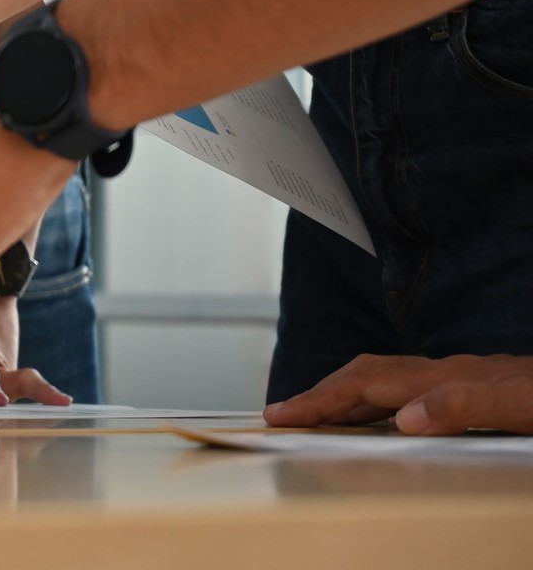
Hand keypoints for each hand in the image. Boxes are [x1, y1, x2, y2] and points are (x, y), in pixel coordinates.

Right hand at [265, 354, 532, 434]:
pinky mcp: (483, 390)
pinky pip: (414, 390)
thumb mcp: (526, 406)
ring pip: (390, 378)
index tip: (281, 413)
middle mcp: (454, 373)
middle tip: (282, 413)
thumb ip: (467, 405)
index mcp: (455, 379)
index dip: (321, 398)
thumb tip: (403, 415)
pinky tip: (387, 418)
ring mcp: (468, 379)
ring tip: (319, 415)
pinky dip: (382, 402)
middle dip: (321, 391)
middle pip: (369, 372)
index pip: (370, 384)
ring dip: (348, 394)